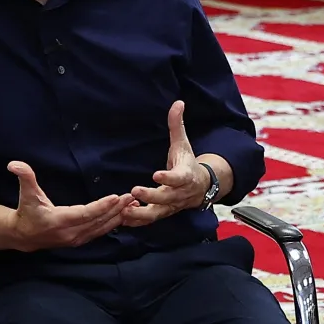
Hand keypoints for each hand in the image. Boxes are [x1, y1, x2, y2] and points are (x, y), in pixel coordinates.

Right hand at [6, 161, 133, 250]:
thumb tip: (13, 164)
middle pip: (98, 221)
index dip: (101, 206)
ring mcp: (76, 239)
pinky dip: (113, 223)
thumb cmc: (27, 211)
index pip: (84, 214)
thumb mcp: (26, 194)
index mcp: (58, 221)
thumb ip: (24, 177)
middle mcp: (70, 233)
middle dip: (116, 209)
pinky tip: (123, 214)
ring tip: (132, 205)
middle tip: (130, 197)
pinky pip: (100, 232)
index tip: (116, 197)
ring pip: (101, 228)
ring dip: (118, 216)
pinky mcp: (80, 240)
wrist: (24, 236)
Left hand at [126, 101, 209, 224]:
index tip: (156, 174)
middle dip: (151, 196)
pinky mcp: (163, 213)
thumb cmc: (188, 164)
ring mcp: (171, 206)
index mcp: (186, 176)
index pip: (179, 178)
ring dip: (141, 214)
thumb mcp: (183, 144)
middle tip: (135, 191)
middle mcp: (179, 194)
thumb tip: (178, 102)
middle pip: (166, 198)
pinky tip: (122, 218)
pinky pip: (150, 220)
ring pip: (157, 213)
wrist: (201, 187)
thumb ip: (177, 125)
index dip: (168, 178)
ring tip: (124, 210)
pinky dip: (137, 221)